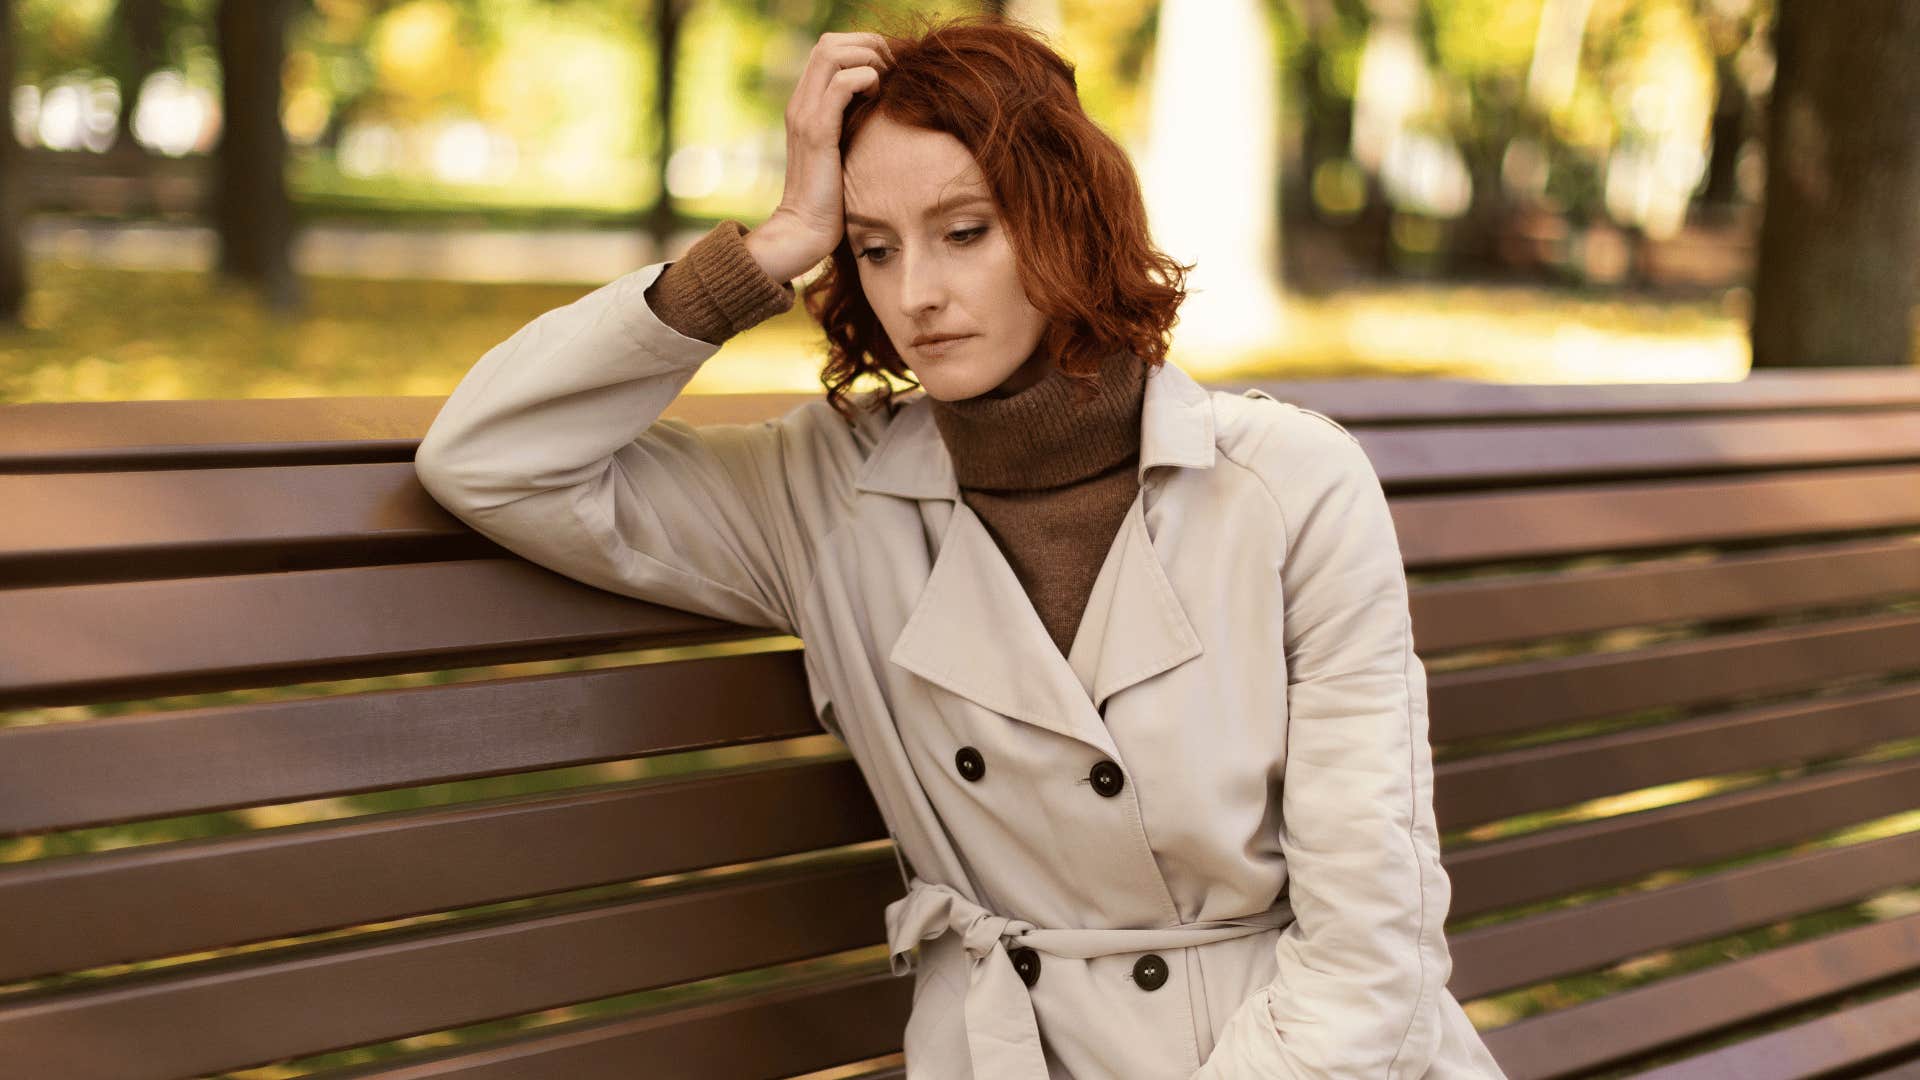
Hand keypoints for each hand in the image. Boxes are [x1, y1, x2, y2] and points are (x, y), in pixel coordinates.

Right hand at [745, 30, 894, 283]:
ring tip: (885, 82)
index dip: (862, 46)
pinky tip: (877, 97)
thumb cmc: (832, 198)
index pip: (828, 47)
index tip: (889, 68)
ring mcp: (805, 115)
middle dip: (868, 46)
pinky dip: (864, 79)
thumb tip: (885, 104)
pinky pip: (840, 85)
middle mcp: (800, 103)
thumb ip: (853, 124)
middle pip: (829, 42)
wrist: (805, 229)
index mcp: (805, 103)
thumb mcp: (844, 150)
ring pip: (832, 53)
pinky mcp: (817, 133)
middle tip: (892, 71)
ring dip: (867, 59)